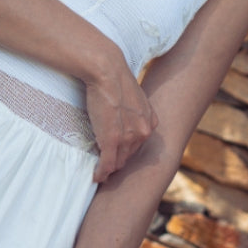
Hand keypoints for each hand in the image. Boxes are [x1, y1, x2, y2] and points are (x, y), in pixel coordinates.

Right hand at [84, 58, 157, 182]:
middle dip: (118, 162)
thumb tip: (123, 120)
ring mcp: (128, 137)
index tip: (117, 155)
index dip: (126, 151)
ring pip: (118, 162)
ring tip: (100, 173)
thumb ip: (133, 112)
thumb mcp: (133, 97)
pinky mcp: (112, 139)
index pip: (139, 145)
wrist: (107, 70)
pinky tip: (96, 176)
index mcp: (151, 122)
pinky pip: (107, 163)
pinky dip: (101, 172)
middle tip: (106, 167)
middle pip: (129, 156)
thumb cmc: (115, 79)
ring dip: (108, 170)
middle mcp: (143, 132)